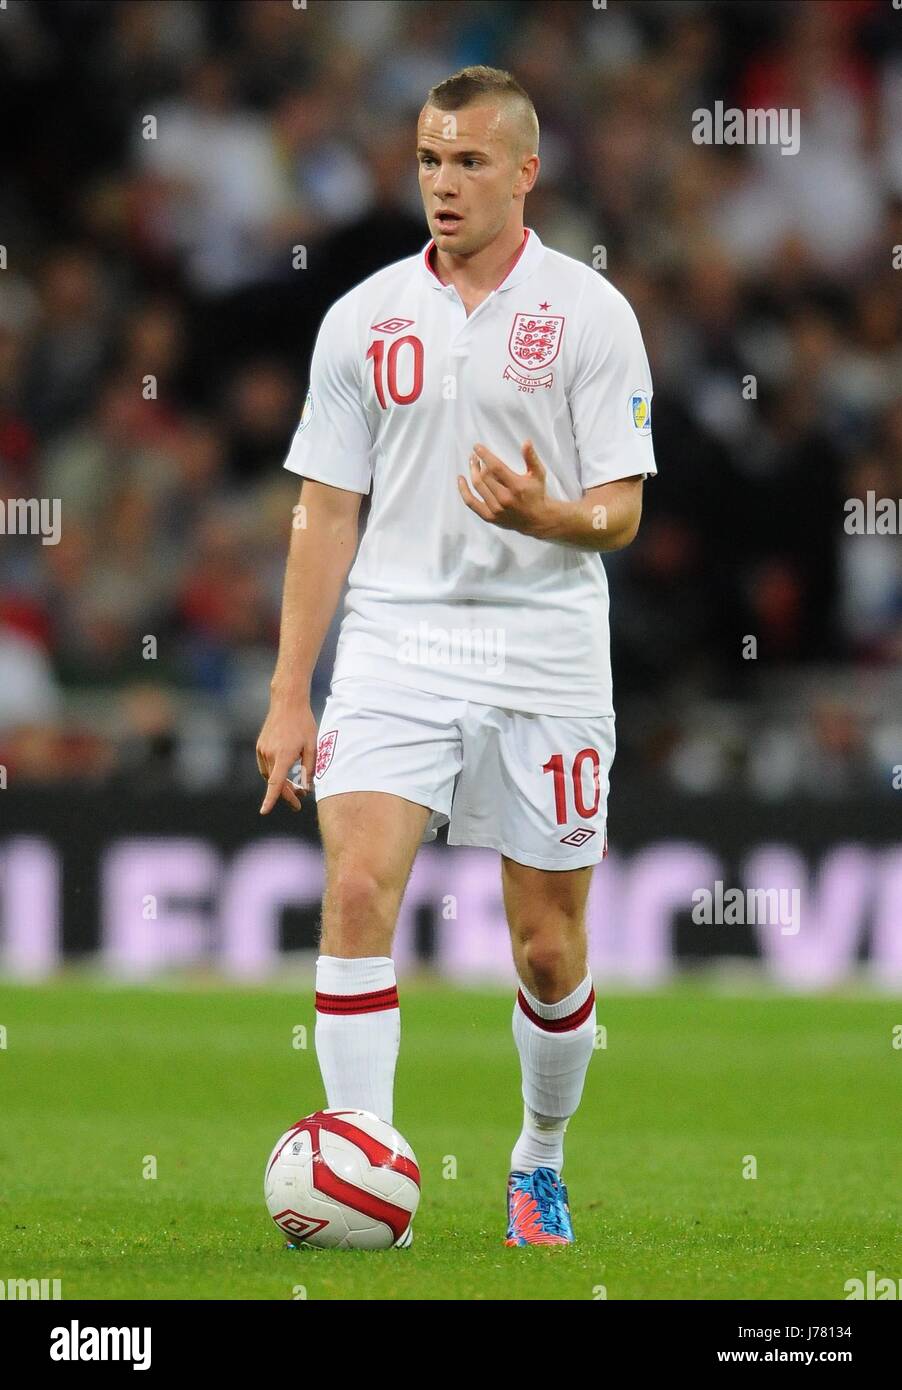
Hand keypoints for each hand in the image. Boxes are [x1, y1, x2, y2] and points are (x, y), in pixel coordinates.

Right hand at [256, 698, 318, 813]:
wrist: (287, 702)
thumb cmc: (303, 723)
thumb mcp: (312, 746)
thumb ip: (309, 769)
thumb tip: (307, 788)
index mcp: (284, 755)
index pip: (275, 783)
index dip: (270, 799)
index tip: (264, 811)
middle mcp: (270, 754)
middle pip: (275, 782)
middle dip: (287, 795)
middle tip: (299, 803)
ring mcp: (262, 750)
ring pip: (269, 775)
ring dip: (280, 784)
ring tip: (296, 787)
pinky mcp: (260, 746)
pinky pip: (266, 766)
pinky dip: (275, 773)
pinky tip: (285, 772)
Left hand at [457, 439, 551, 536]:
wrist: (536, 520)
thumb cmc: (536, 494)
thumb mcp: (538, 474)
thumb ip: (531, 458)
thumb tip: (526, 442)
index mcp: (517, 487)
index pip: (496, 467)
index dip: (485, 455)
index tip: (477, 447)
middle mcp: (505, 499)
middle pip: (485, 476)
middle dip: (478, 463)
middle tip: (475, 455)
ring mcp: (496, 509)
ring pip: (478, 486)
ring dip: (472, 472)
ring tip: (472, 462)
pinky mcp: (490, 517)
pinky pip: (471, 502)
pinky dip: (463, 491)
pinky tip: (460, 479)